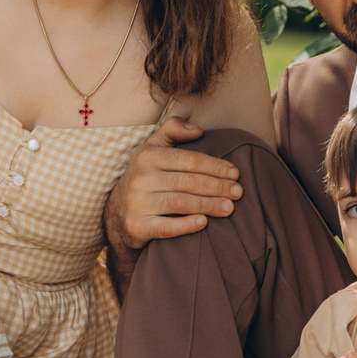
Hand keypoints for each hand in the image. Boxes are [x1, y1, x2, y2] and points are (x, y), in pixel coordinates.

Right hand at [103, 115, 241, 257]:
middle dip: (217, 187)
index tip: (235, 174)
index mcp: (147, 156)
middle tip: (238, 192)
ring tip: (230, 208)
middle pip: (188, 182)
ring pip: (181, 203)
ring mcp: (137, 203)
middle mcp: (139, 178)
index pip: (189, 160)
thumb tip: (198, 130)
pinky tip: (204, 223)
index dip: (215, 167)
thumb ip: (173, 130)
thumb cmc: (146, 177)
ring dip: (209, 205)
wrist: (118, 213)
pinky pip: (166, 227)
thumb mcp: (153, 148)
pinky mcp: (137, 226)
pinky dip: (186, 225)